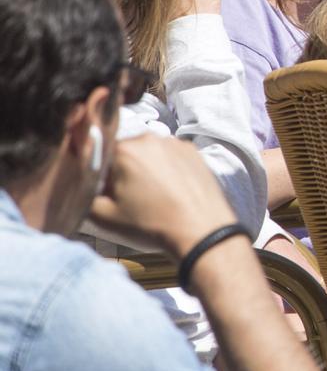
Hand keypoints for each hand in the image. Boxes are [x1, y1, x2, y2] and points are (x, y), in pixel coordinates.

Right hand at [90, 135, 239, 255]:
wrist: (202, 232)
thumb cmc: (151, 225)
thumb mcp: (104, 216)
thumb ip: (83, 195)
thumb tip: (80, 185)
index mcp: (124, 149)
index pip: (98, 156)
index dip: (98, 176)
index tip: (106, 194)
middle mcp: (151, 138)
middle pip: (124, 153)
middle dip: (121, 172)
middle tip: (130, 199)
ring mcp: (176, 143)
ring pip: (148, 155)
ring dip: (145, 170)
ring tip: (153, 197)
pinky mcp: (194, 152)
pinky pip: (170, 157)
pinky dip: (166, 170)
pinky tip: (170, 192)